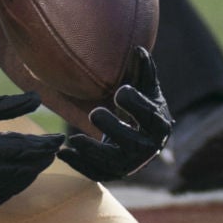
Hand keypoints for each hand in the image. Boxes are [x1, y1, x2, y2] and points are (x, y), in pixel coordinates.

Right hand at [0, 91, 62, 208]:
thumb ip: (7, 105)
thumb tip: (37, 98)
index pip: (23, 150)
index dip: (44, 145)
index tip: (58, 138)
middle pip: (22, 170)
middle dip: (40, 160)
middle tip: (52, 149)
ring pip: (12, 186)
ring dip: (29, 174)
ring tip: (38, 161)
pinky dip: (12, 188)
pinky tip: (17, 178)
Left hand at [56, 49, 171, 182]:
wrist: (143, 134)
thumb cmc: (143, 105)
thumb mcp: (145, 88)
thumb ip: (143, 71)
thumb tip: (138, 49)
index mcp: (159, 125)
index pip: (151, 118)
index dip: (136, 106)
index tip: (119, 91)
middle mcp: (148, 149)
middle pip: (132, 145)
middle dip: (114, 129)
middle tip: (94, 113)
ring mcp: (131, 164)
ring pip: (113, 164)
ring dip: (92, 152)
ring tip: (73, 139)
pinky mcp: (115, 173)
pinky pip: (98, 174)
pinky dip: (80, 165)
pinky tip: (62, 153)